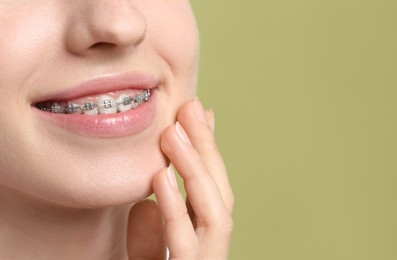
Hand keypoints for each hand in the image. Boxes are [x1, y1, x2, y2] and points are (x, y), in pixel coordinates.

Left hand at [127, 98, 233, 258]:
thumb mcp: (146, 259)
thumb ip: (150, 237)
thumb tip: (146, 205)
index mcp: (201, 243)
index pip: (211, 192)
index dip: (206, 152)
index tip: (197, 114)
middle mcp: (209, 251)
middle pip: (218, 194)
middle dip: (206, 149)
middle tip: (191, 107)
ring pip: (214, 215)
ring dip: (196, 169)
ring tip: (175, 131)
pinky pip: (185, 246)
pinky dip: (175, 209)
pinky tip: (162, 175)